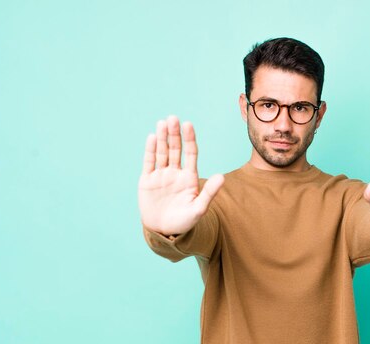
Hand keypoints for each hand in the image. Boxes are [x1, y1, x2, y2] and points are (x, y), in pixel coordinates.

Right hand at [138, 116, 223, 235]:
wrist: (165, 232)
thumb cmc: (185, 222)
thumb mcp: (199, 208)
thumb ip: (209, 192)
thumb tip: (222, 176)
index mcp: (189, 177)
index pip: (190, 153)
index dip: (189, 139)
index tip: (188, 124)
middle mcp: (175, 173)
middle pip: (175, 149)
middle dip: (174, 134)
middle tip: (173, 118)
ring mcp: (161, 175)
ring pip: (162, 152)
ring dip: (162, 138)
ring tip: (162, 123)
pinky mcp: (147, 181)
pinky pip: (149, 162)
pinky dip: (150, 150)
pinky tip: (151, 137)